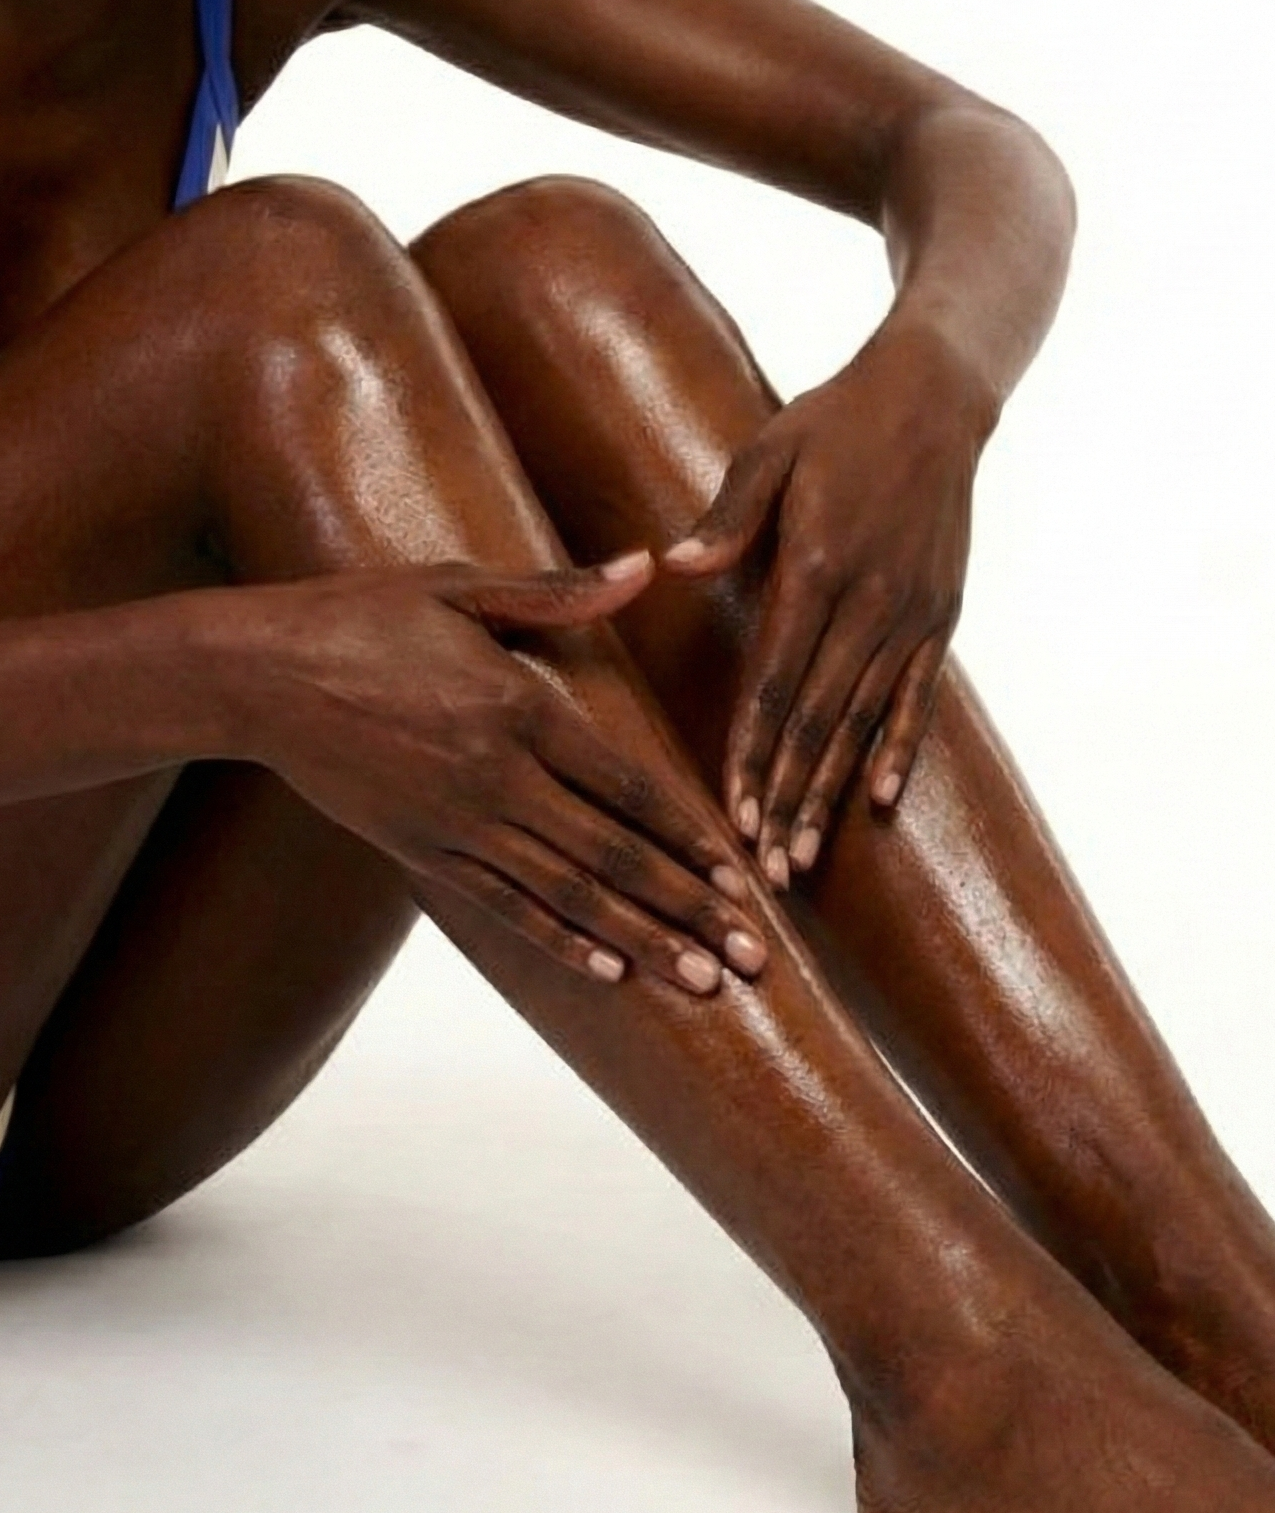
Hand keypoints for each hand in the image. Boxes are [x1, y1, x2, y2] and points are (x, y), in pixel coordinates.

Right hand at [217, 555, 764, 994]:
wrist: (253, 675)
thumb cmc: (362, 619)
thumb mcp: (462, 587)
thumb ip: (560, 591)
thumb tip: (644, 563)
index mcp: (521, 712)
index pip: (629, 789)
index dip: (692, 838)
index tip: (742, 878)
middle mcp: (497, 781)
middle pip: (613, 858)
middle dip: (689, 910)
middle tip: (751, 956)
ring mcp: (456, 826)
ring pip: (567, 897)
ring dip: (641, 941)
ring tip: (700, 982)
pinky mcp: (420, 854)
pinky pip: (503, 909)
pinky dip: (558, 942)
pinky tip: (608, 972)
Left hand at [663, 331, 990, 885]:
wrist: (936, 397)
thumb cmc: (837, 421)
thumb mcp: (772, 452)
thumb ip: (728, 517)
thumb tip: (673, 566)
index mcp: (818, 565)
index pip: (776, 680)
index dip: (752, 751)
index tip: (731, 810)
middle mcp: (870, 601)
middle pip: (818, 719)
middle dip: (787, 796)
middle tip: (764, 865)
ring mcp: (912, 613)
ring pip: (864, 721)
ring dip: (832, 790)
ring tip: (807, 852)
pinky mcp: (941, 614)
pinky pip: (918, 695)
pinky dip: (900, 749)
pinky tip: (880, 799)